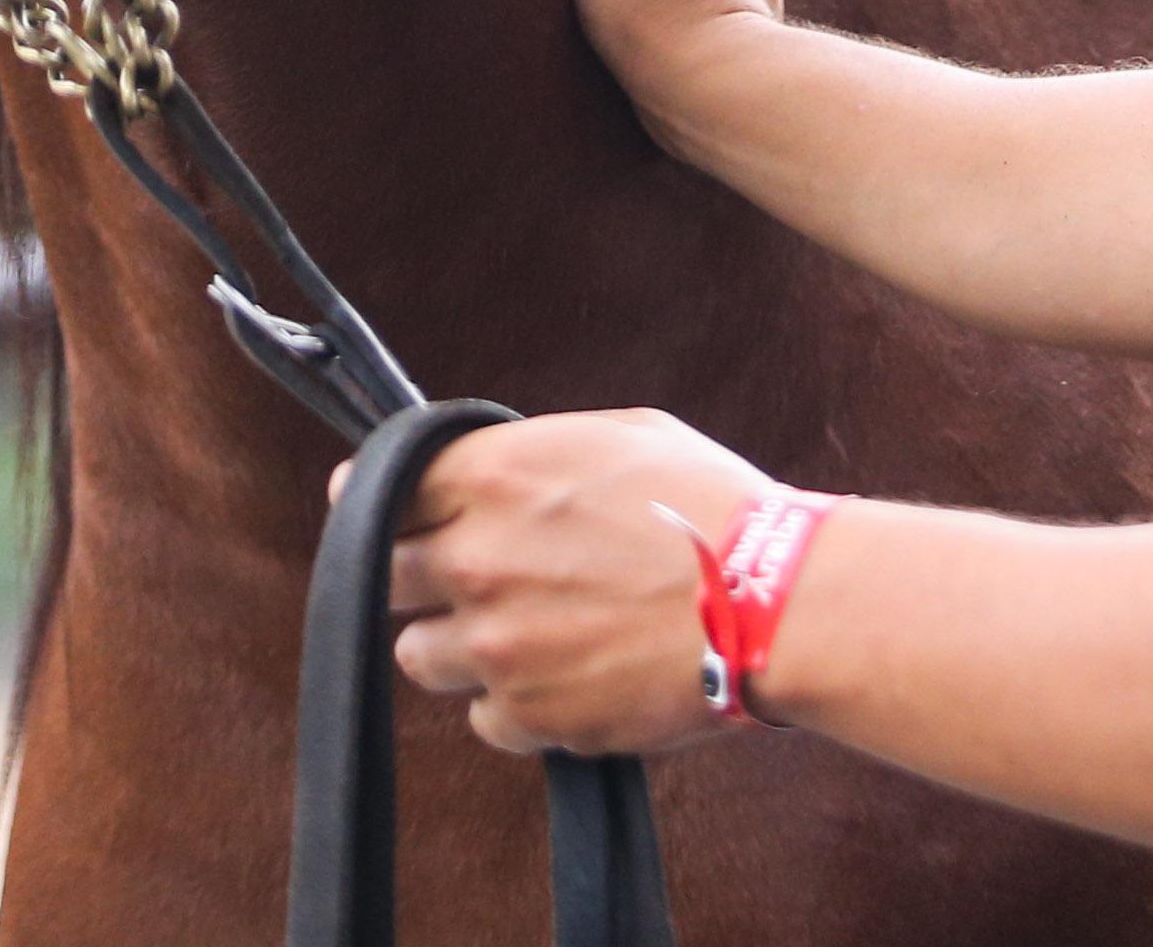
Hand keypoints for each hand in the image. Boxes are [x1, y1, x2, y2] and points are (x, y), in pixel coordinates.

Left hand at [386, 407, 776, 756]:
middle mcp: (477, 559)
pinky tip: (562, 677)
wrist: (774, 606)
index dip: (389, 500)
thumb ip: (529, 453)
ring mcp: (497, 645)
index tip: (398, 513)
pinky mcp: (530, 715)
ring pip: (418, 654)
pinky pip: (482, 717)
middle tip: (464, 575)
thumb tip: (484, 468)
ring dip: (456, 645)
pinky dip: (512, 704)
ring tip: (519, 634)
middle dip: (418, 573)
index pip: (379, 487)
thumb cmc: (710, 506)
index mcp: (493, 476)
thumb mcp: (618, 436)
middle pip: (383, 574)